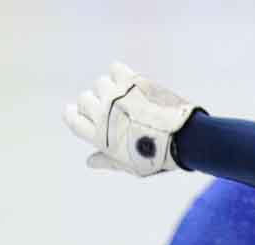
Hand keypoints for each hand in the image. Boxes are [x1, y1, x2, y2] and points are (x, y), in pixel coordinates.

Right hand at [63, 62, 197, 176]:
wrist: (182, 138)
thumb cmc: (157, 157)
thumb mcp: (130, 165)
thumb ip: (108, 160)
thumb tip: (89, 162)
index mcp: (98, 136)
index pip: (72, 119)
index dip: (74, 115)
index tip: (80, 114)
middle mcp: (102, 113)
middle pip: (84, 99)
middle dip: (95, 104)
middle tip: (114, 110)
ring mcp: (115, 95)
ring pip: (101, 83)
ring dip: (111, 89)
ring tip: (128, 100)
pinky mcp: (131, 81)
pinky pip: (116, 69)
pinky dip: (121, 74)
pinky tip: (132, 84)